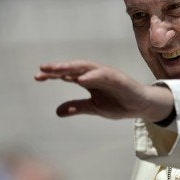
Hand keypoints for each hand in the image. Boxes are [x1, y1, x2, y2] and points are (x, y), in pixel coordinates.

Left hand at [34, 60, 173, 120]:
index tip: (37, 77)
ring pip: (87, 67)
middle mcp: (96, 74)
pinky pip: (103, 75)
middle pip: (74, 68)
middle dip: (58, 68)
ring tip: (58, 70)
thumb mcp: (94, 108)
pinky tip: (81, 78)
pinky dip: (92, 75)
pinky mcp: (118, 78)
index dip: (52, 75)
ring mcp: (107, 74)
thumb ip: (77, 107)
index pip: (67, 74)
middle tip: (42, 69)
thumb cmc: (119, 103)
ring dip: (72, 68)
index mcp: (89, 80)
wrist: (142, 106)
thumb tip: (57, 112)